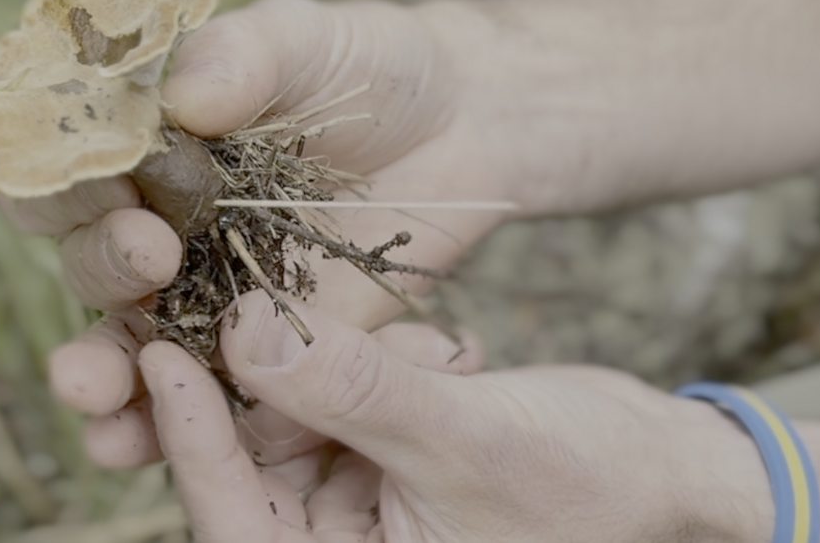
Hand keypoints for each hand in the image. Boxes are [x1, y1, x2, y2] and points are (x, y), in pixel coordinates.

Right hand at [0, 0, 516, 466]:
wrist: (459, 126)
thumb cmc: (369, 64)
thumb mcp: (309, 37)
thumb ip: (247, 55)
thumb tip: (184, 101)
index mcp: (145, 138)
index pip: (67, 162)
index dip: (68, 179)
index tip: (113, 183)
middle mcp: (159, 218)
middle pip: (89, 256)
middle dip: (102, 265)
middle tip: (150, 257)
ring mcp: (207, 288)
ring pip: (129, 338)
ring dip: (99, 369)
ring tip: (88, 392)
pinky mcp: (262, 344)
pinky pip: (207, 386)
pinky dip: (167, 419)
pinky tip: (138, 443)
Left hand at [142, 291, 785, 541]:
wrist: (662, 467)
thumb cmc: (587, 484)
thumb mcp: (467, 439)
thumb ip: (357, 390)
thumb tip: (245, 333)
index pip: (233, 516)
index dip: (190, 437)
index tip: (156, 352)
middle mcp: (335, 538)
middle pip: (251, 455)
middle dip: (265, 382)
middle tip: (238, 300)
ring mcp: (355, 488)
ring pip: (297, 407)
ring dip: (345, 366)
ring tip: (430, 358)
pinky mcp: (377, 440)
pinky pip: (343, 385)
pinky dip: (383, 360)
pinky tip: (452, 358)